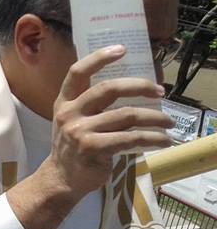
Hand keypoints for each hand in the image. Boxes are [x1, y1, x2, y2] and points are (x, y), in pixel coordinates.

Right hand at [46, 45, 173, 198]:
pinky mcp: (92, 148)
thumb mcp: (73, 121)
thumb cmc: (73, 148)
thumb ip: (91, 106)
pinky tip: (161, 141)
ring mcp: (80, 131)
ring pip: (126, 115)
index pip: (77, 72)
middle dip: (140, 87)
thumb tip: (132, 90)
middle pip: (109, 89)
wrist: (60, 180)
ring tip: (168, 122)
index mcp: (65, 102)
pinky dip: (150, 139)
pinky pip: (129, 138)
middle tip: (160, 91)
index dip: (99, 57)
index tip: (123, 49)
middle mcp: (70, 113)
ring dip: (154, 118)